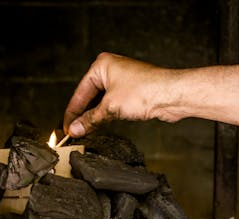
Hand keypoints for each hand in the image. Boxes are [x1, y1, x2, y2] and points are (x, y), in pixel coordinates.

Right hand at [63, 52, 182, 136]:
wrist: (171, 95)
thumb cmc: (146, 91)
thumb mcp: (110, 108)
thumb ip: (90, 120)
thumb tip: (76, 128)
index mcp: (101, 66)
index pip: (80, 93)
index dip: (72, 113)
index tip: (66, 127)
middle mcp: (110, 70)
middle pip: (89, 97)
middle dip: (82, 115)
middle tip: (73, 132)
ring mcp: (121, 81)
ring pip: (100, 102)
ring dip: (93, 117)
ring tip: (84, 131)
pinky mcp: (130, 92)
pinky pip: (111, 105)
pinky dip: (104, 115)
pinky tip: (99, 125)